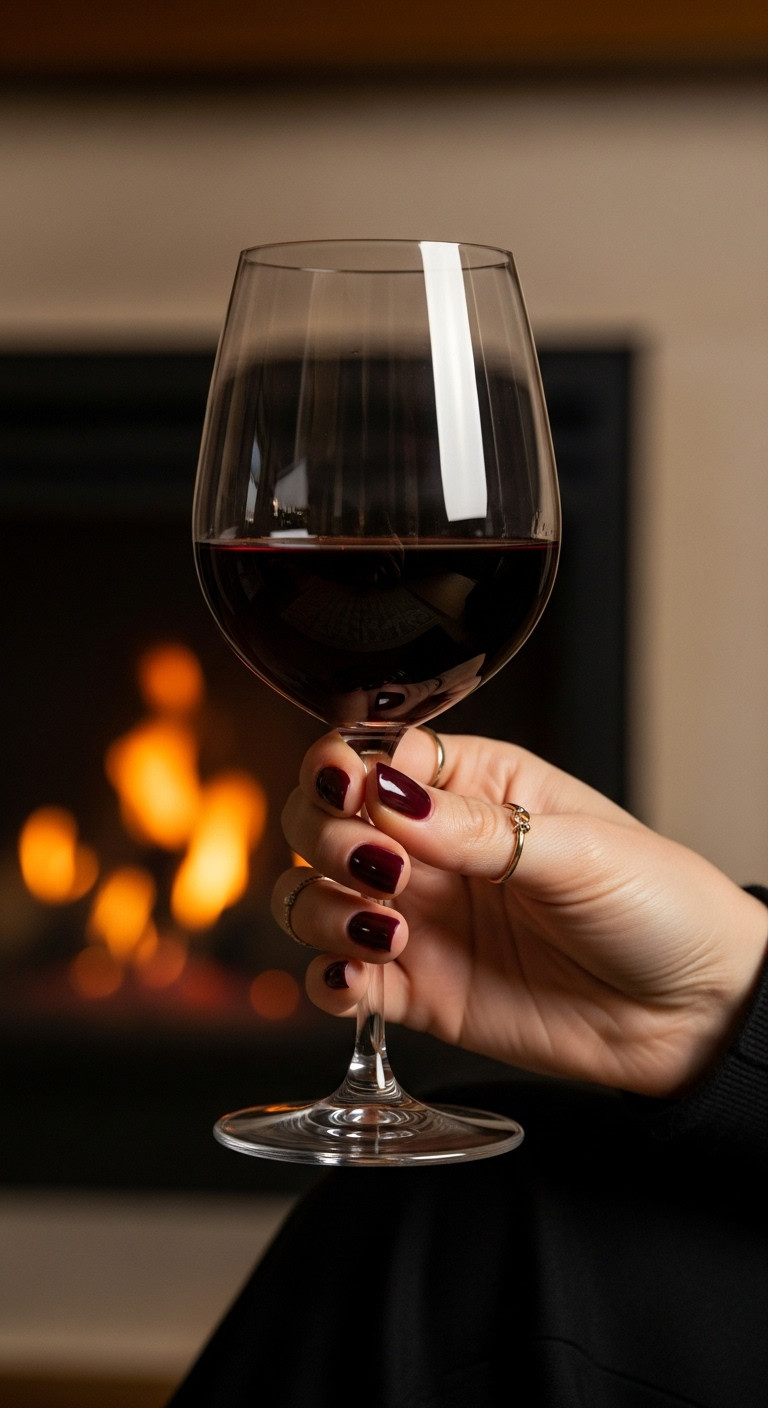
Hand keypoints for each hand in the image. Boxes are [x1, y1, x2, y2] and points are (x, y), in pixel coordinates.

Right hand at [273, 730, 767, 1097]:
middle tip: (383, 867)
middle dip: (329, 836)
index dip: (348, 771)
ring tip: (387, 926)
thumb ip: (477, 830)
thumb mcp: (576, 850)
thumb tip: (389, 796)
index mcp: (475, 788)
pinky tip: (357, 976)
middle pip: (324, 820)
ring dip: (321, 906)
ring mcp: (419, 919)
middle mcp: (433, 849)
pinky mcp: (418, 991)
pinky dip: (327, 977)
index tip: (359, 794)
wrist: (692, 1013)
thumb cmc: (657, 906)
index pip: (374, 757)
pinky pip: (339, 979)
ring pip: (313, 896)